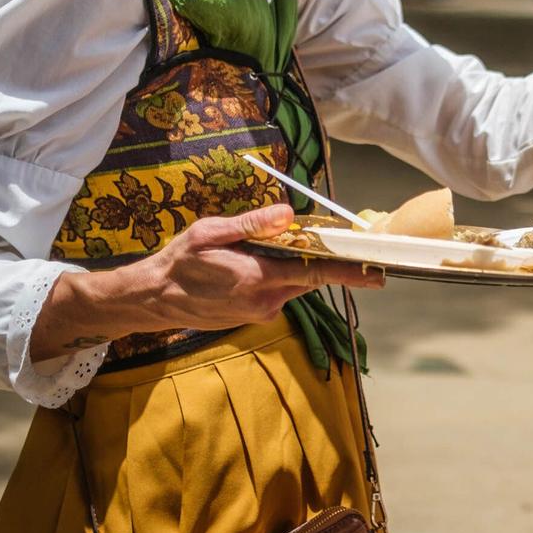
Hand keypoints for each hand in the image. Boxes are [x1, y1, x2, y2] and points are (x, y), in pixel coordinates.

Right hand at [136, 205, 384, 331]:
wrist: (154, 299)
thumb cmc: (180, 262)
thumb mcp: (210, 233)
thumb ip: (252, 224)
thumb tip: (288, 214)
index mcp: (258, 278)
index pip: (316, 272)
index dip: (349, 272)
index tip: (377, 273)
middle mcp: (265, 300)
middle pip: (309, 277)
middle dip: (320, 258)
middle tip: (325, 240)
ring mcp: (259, 313)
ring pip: (294, 285)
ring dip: (294, 267)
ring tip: (265, 250)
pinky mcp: (254, 317)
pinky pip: (278, 293)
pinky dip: (277, 277)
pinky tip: (254, 266)